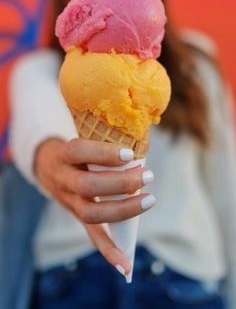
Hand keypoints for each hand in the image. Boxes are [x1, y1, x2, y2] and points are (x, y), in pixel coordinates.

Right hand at [35, 137, 155, 276]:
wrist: (47, 165)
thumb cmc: (77, 151)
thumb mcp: (84, 142)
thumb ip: (105, 150)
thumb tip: (140, 161)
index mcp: (64, 155)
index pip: (78, 151)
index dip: (103, 154)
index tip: (130, 154)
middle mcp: (63, 179)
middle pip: (87, 186)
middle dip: (120, 183)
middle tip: (148, 176)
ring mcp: (68, 201)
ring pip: (90, 213)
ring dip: (123, 210)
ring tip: (149, 200)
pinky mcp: (77, 216)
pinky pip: (92, 235)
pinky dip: (109, 252)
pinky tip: (125, 265)